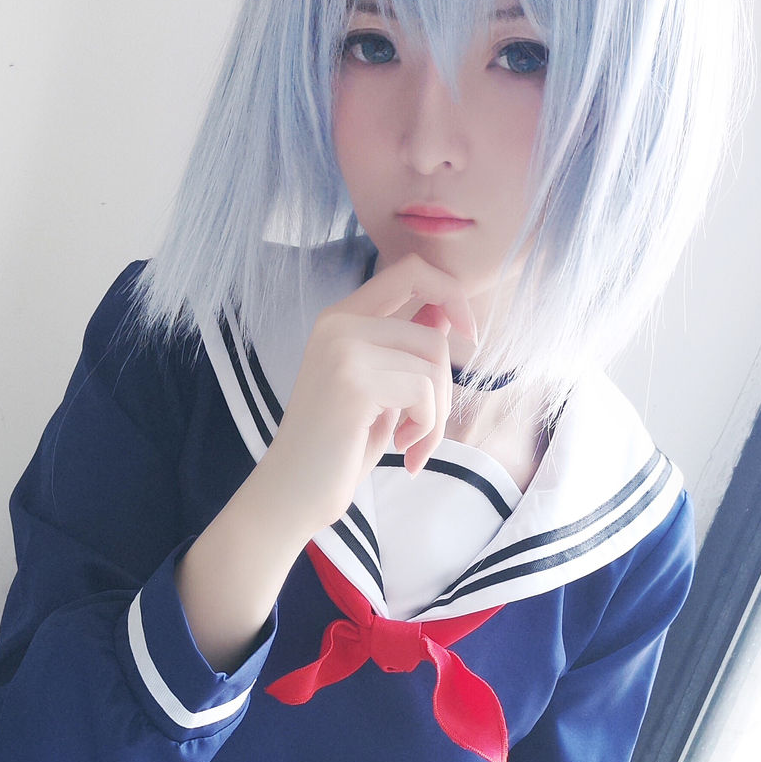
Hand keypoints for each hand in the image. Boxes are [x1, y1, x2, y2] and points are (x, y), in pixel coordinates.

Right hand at [260, 253, 479, 534]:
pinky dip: (426, 430)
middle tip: (425, 429)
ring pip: (434, 366)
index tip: (468, 336)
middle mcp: (338, 323)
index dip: (452, 294)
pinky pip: (424, 393)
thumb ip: (404, 348)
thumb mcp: (379, 390)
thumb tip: (445, 313)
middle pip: (433, 335)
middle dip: (445, 391)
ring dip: (436, 417)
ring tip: (412, 445)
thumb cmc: (336, 447)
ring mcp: (343, 348)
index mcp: (340, 318)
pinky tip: (402, 451)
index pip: (411, 269)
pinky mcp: (353, 380)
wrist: (292, 492)